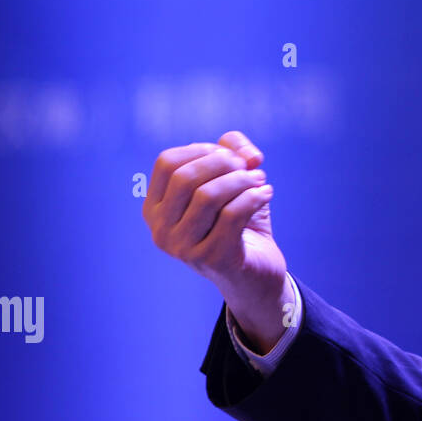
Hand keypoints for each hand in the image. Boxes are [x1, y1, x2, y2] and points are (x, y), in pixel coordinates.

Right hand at [141, 130, 291, 352]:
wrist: (255, 271)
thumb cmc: (238, 220)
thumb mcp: (232, 179)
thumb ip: (233, 150)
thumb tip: (246, 153)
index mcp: (155, 208)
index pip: (167, 162)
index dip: (202, 149)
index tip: (229, 155)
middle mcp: (160, 230)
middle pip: (186, 177)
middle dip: (225, 163)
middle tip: (249, 167)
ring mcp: (182, 248)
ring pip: (209, 195)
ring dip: (242, 180)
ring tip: (260, 181)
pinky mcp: (211, 259)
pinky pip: (232, 215)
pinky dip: (254, 197)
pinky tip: (266, 194)